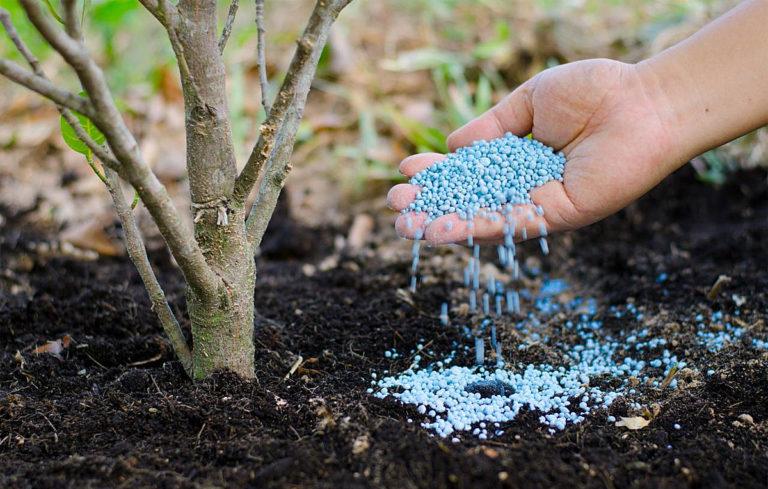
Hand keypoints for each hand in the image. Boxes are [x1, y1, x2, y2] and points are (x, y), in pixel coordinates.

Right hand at [387, 59, 675, 244]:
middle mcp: (527, 186)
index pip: (469, 173)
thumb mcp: (529, 102)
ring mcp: (542, 203)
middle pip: (471, 202)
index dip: (437, 175)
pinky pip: (511, 223)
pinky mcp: (559, 215)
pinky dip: (476, 227)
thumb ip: (491, 127)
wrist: (645, 101)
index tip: (406, 173)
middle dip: (432, 206)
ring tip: (405, 226)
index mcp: (519, 159)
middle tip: (396, 208)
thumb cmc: (595, 92)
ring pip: (484, 219)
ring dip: (444, 225)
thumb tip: (452, 145)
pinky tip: (443, 229)